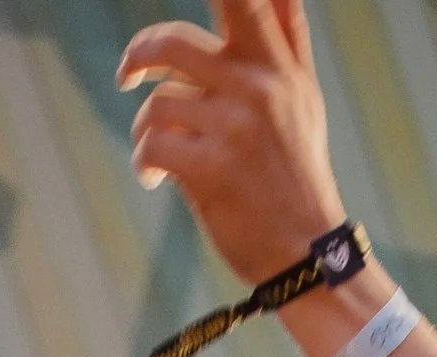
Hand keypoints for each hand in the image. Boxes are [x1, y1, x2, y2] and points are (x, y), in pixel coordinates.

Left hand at [118, 1, 343, 289]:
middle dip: (140, 55)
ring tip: (159, 152)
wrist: (308, 253)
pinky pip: (152, 145)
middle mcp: (257, 88)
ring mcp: (233, 129)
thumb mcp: (303, 96)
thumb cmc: (298, 172)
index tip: (167, 23)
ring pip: (158, 103)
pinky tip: (155, 178)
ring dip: (146, 128)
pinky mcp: (210, 170)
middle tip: (128, 76)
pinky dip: (145, 162)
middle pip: (173, 43)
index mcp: (277, 65)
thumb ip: (288, 36)